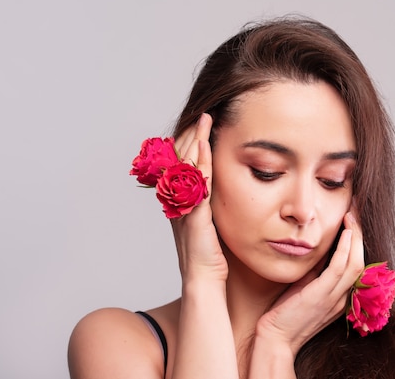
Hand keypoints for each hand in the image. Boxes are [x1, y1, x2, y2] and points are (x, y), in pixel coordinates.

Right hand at [171, 114, 227, 282]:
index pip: (180, 164)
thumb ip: (208, 206)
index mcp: (181, 201)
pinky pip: (196, 183)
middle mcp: (178, 201)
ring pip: (184, 166)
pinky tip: (204, 144)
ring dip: (194, 139)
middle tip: (203, 113)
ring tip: (205, 119)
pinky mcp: (194, 216)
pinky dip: (199, 162)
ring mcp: (184, 207)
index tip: (201, 123)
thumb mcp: (209, 225)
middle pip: (179, 159)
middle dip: (190, 134)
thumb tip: (216, 191)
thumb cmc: (210, 257)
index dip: (188, 142)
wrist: (204, 282)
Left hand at [254, 210, 364, 354]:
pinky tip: (345, 232)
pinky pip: (340, 268)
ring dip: (356, 236)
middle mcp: (342, 298)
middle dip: (360, 234)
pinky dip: (345, 248)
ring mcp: (334, 298)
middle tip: (356, 211)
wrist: (275, 339)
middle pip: (361, 261)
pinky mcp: (322, 296)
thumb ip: (316, 271)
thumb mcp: (305, 288)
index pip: (356, 265)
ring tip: (352, 215)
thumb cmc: (286, 313)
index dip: (357, 241)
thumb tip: (319, 248)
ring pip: (356, 263)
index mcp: (340, 297)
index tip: (352, 220)